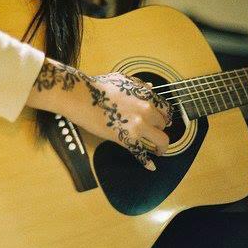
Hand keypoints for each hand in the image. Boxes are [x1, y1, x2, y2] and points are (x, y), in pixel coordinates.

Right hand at [27, 59, 171, 170]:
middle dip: (159, 130)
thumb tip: (151, 88)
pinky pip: (141, 153)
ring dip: (161, 147)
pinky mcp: (126, 139)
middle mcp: (146, 111)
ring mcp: (138, 126)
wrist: (82, 97)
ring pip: (161, 141)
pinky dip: (147, 162)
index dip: (164, 117)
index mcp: (146, 95)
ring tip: (158, 151)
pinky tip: (151, 167)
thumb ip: (139, 85)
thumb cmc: (99, 86)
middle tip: (154, 134)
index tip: (161, 122)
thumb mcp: (123, 80)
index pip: (165, 109)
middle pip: (163, 126)